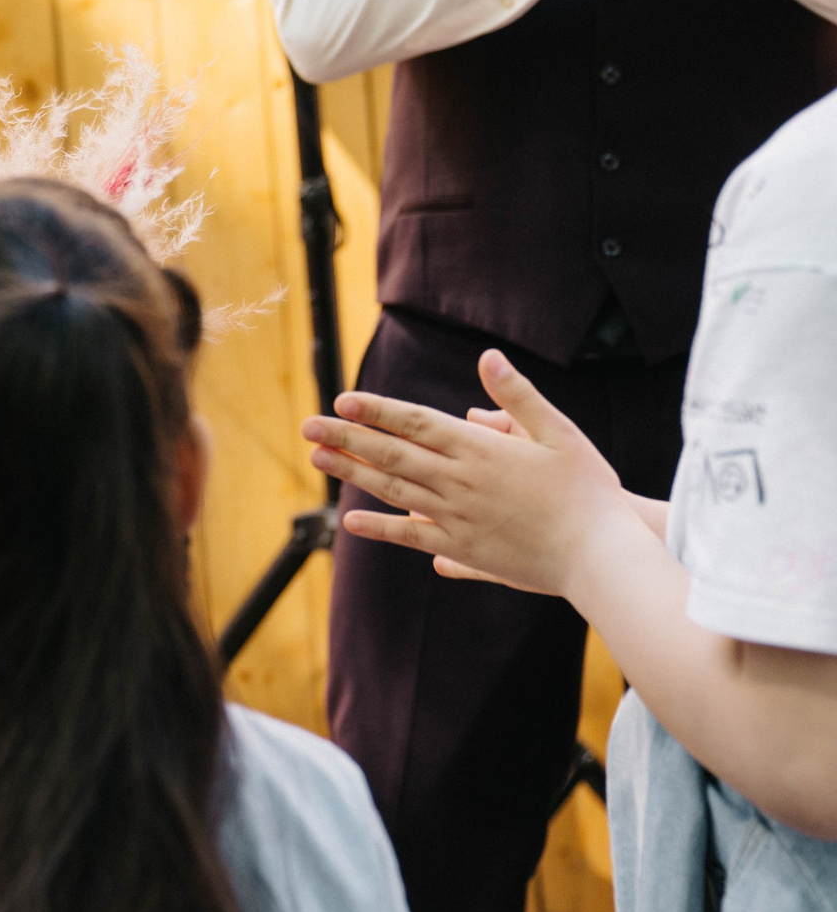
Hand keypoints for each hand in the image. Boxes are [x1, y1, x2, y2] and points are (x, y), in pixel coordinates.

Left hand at [303, 349, 646, 595]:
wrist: (602, 555)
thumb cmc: (589, 491)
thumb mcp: (559, 432)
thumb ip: (518, 396)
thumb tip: (488, 356)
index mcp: (481, 449)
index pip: (415, 423)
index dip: (376, 411)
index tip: (341, 401)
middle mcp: (460, 482)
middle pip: (392, 454)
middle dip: (347, 436)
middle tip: (308, 425)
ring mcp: (457, 518)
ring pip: (393, 491)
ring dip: (352, 472)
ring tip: (318, 457)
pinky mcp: (463, 550)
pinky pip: (411, 536)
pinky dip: (379, 526)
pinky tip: (350, 519)